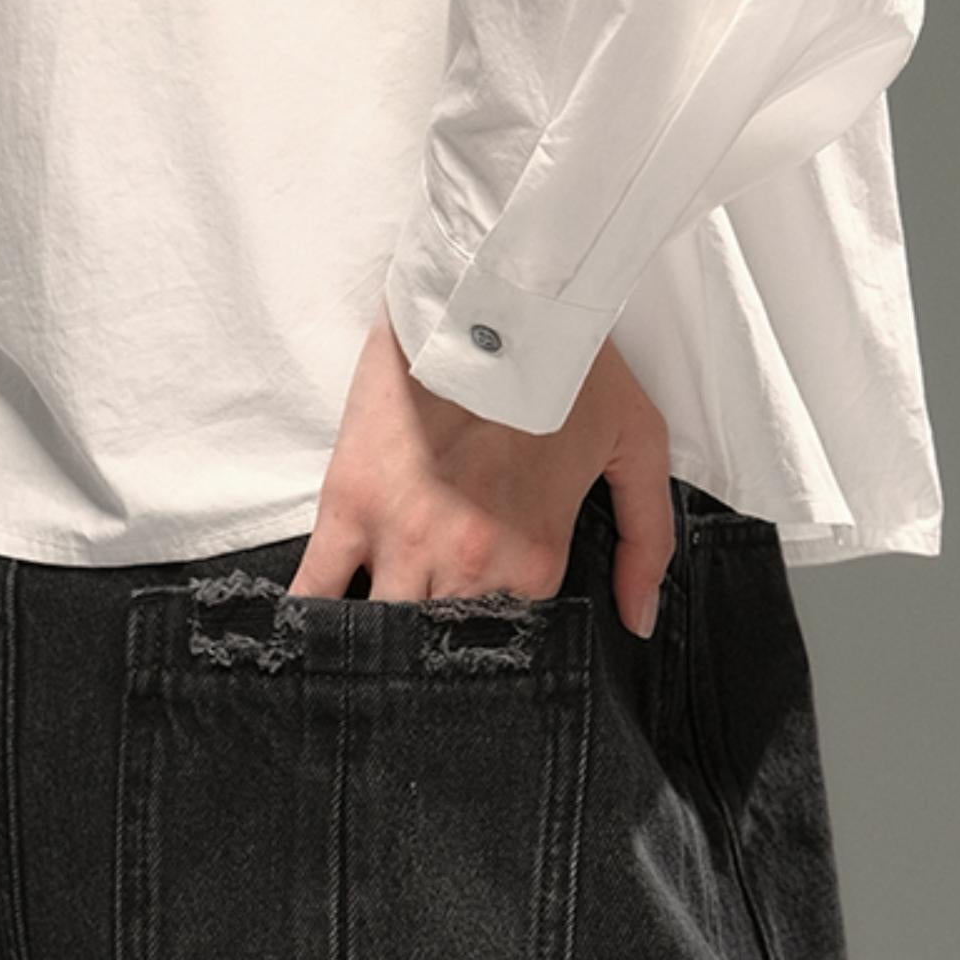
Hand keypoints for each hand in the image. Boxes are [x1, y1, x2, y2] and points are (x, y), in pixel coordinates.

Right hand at [286, 299, 673, 639]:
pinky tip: (313, 643)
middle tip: (430, 667)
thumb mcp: (637, 445)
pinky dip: (312, 622)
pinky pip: (316, 589)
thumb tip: (639, 621)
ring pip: (381, 633)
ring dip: (378, 654)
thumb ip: (647, 542)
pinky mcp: (347, 508)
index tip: (489, 650)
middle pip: (441, 652)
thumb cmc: (569, 364)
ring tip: (375, 666)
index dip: (498, 649)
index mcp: (532, 561)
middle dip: (437, 666)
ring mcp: (400, 540)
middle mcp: (466, 565)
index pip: (511, 643)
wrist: (490, 292)